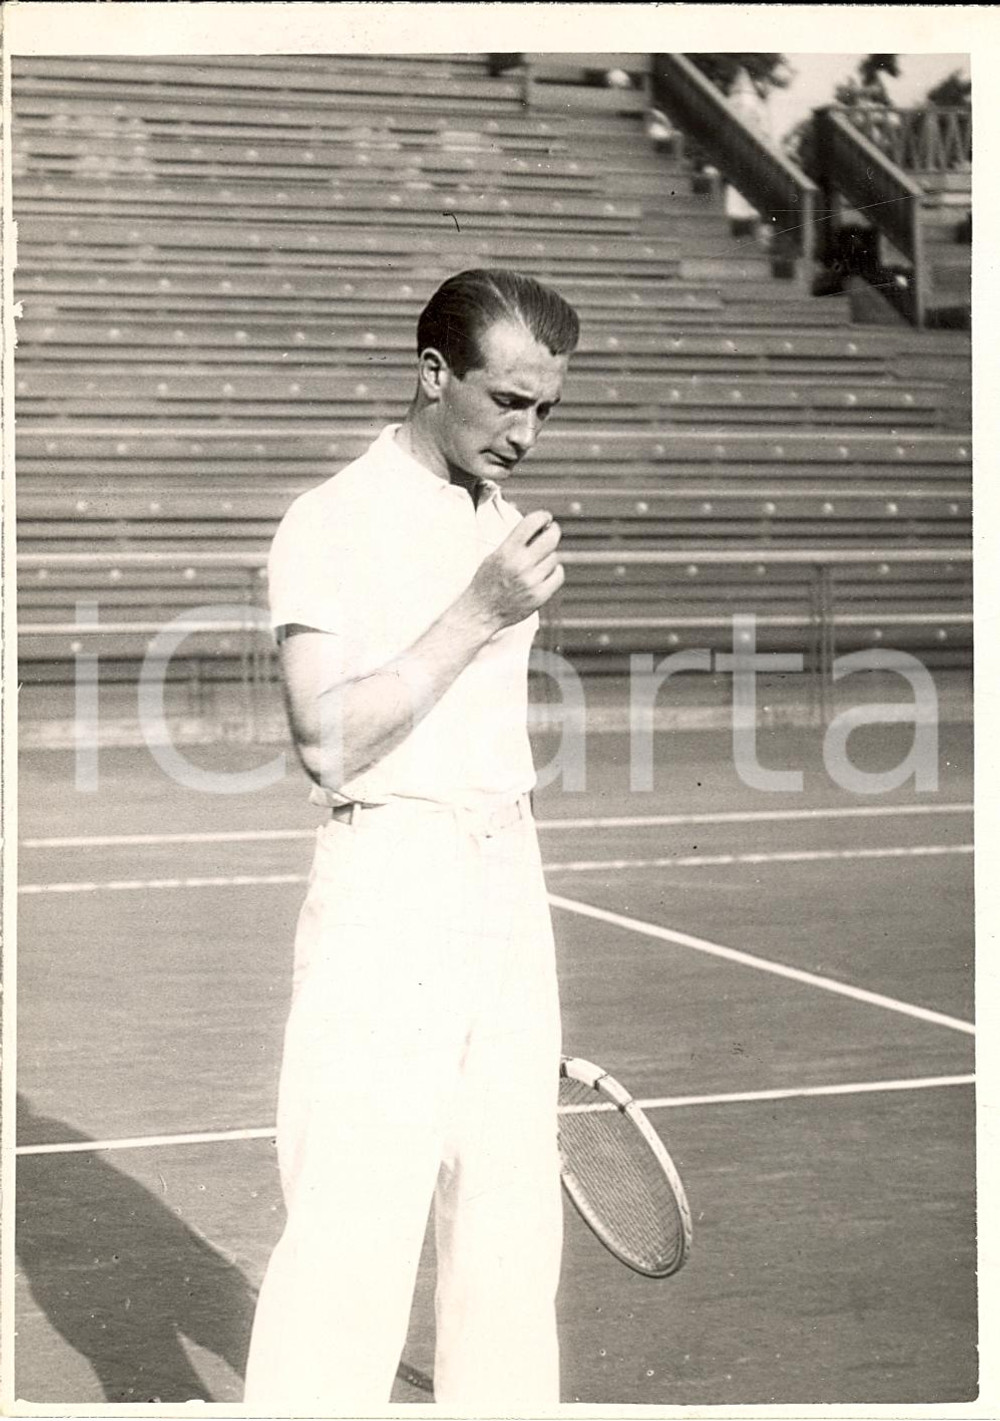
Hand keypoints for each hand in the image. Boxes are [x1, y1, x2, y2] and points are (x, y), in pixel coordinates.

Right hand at [466, 509, 563, 630]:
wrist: (480, 612)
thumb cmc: (486, 582)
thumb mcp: (494, 556)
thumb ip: (514, 543)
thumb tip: (541, 528)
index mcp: (506, 552)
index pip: (531, 523)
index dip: (543, 516)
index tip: (546, 518)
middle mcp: (520, 565)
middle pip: (551, 538)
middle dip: (554, 531)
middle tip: (552, 531)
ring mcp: (531, 582)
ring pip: (554, 558)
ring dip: (548, 557)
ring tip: (536, 563)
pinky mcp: (539, 596)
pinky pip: (558, 575)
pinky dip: (554, 572)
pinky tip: (545, 573)